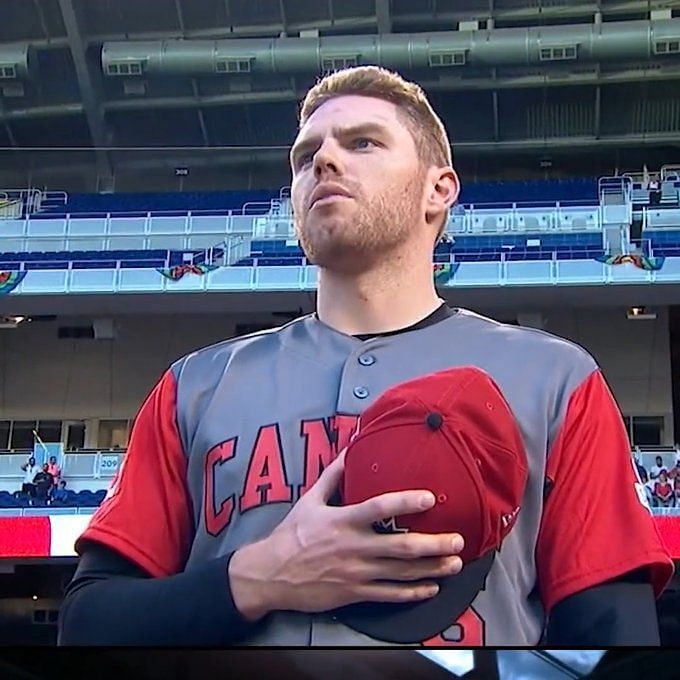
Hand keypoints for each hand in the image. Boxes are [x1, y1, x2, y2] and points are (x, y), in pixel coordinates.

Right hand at [229, 450, 463, 620]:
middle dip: (433, 545)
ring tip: (455, 563)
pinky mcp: (354, 594)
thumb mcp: (309, 499)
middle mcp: (353, 547)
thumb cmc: (292, 533)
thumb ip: (333, 475)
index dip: (406, 502)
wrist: (270, 574)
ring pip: (401, 574)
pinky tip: (431, 588)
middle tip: (458, 540)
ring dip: (431, 569)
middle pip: (400, 547)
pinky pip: (389, 595)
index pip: (379, 508)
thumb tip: (350, 450)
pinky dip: (412, 593)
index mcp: (343, 521)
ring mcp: (355, 574)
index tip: (431, 498)